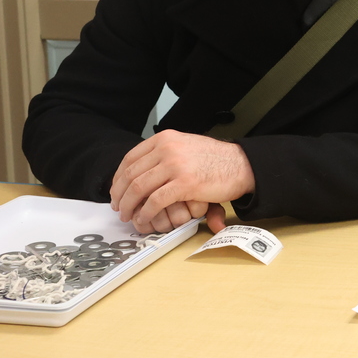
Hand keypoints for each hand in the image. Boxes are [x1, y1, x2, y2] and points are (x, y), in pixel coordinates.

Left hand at [110, 130, 254, 232]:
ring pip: (139, 188)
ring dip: (130, 205)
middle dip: (120, 194)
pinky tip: (144, 219)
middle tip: (119, 208)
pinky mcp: (185, 183)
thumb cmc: (215, 159)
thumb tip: (143, 172)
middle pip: (131, 174)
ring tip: (129, 216)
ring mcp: (175, 165)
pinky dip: (146, 212)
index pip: (130, 158)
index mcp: (165, 138)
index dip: (118, 178)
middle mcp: (167, 148)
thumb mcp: (185, 147)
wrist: (241, 164)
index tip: (116, 191)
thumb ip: (163, 155)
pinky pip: (155, 201)